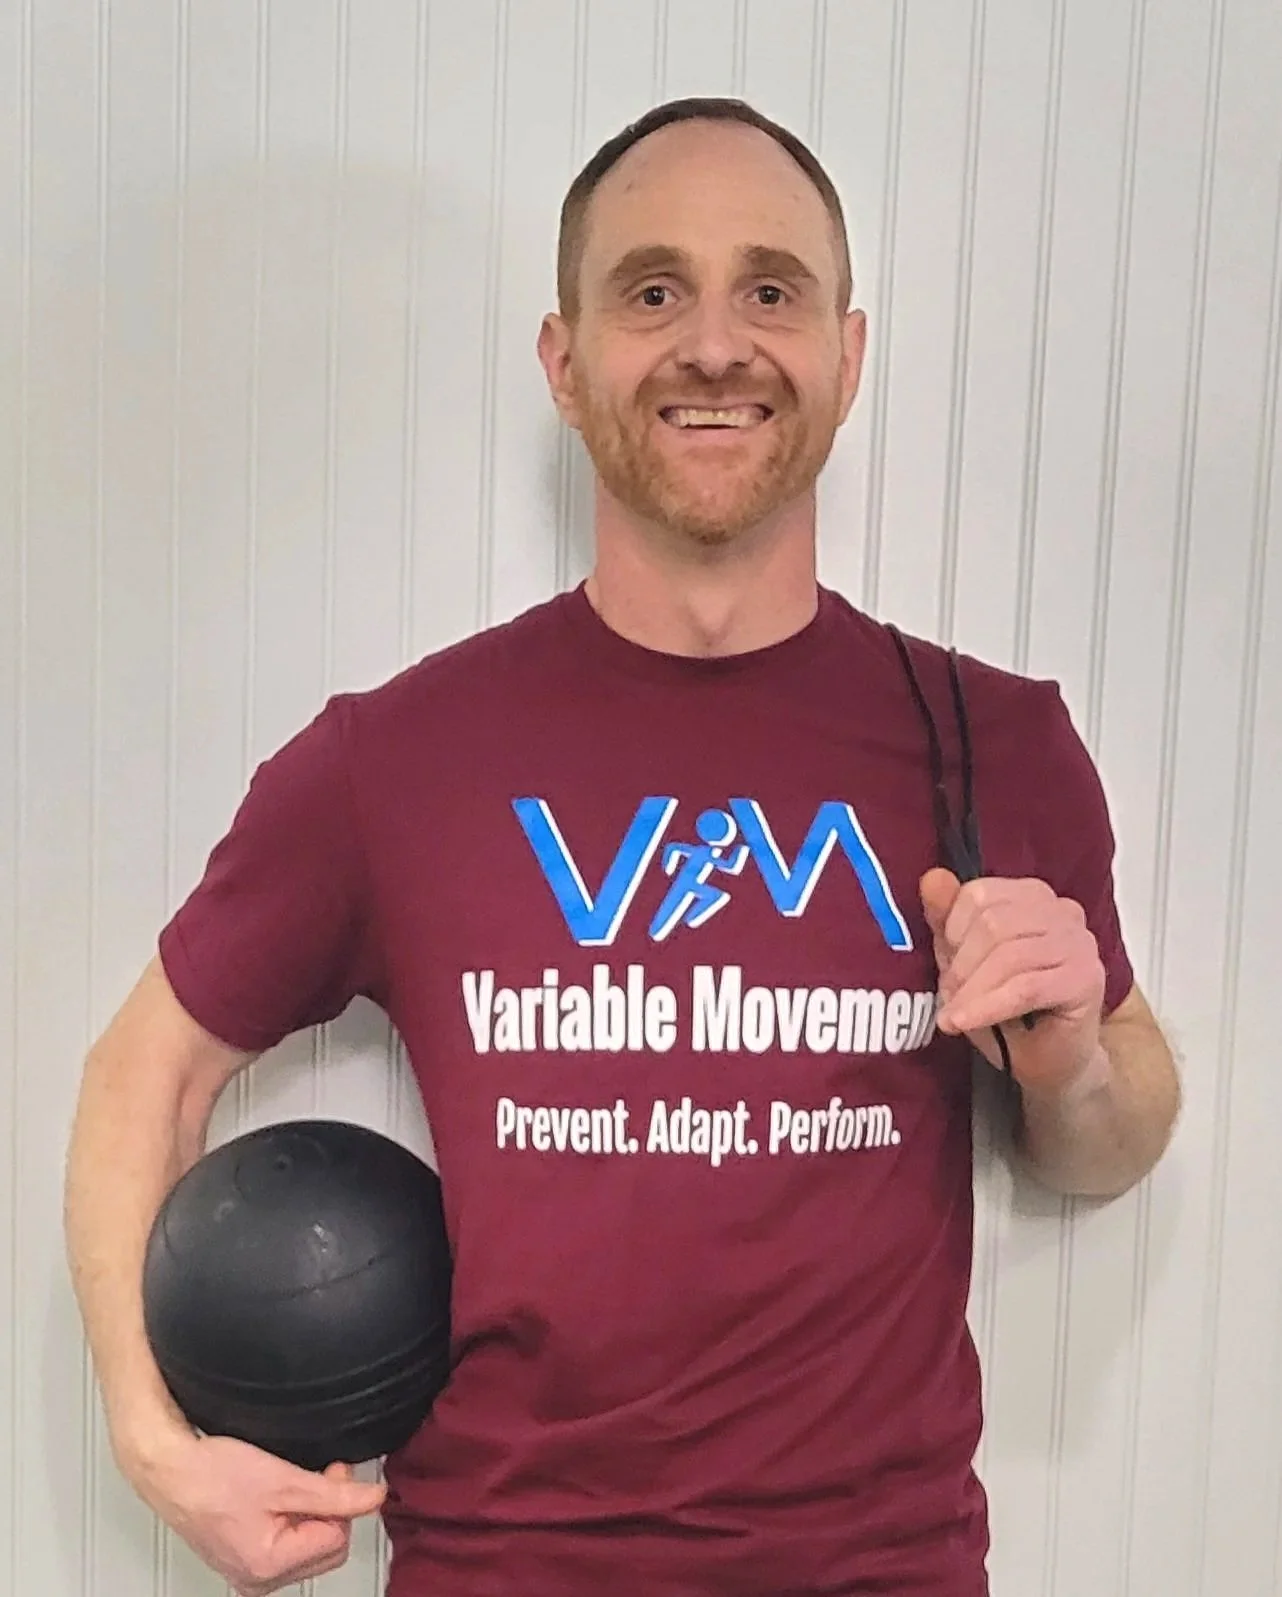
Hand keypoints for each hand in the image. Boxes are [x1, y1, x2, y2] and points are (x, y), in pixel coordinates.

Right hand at [125, 1425, 385, 1595]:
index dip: (343, 1501)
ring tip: (295, 1483)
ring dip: (312, 1513)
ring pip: (307, 1547)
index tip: (335, 1471)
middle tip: (323, 1475)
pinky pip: (285, 1544)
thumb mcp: (285, 1480)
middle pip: (325, 1549)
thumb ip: (335, 1494)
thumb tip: (374, 1499)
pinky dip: (292, 1519)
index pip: (337, 1539)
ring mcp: (247, 1571)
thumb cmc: (212, 1475)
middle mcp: (257, 1580)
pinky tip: (279, 1495)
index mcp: (268, 1568)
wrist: (170, 1467)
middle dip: (330, 1510)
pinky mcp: (242, 1557)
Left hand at [919, 867, 1107, 1093]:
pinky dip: (988, 1007)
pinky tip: (963, 1023)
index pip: (979, 893)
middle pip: (993, 924)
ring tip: (954, 1015)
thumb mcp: (965, 961)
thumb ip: (946, 918)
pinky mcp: (1087, 979)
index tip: (945, 965)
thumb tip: (932, 878)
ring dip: (972, 991)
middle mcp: (1062, 910)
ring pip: (1009, 956)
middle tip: (949, 998)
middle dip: (962, 966)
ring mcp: (1080, 943)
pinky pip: (1026, 988)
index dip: (952, 931)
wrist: (1047, 1061)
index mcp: (1032, 895)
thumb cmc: (1006, 1009)